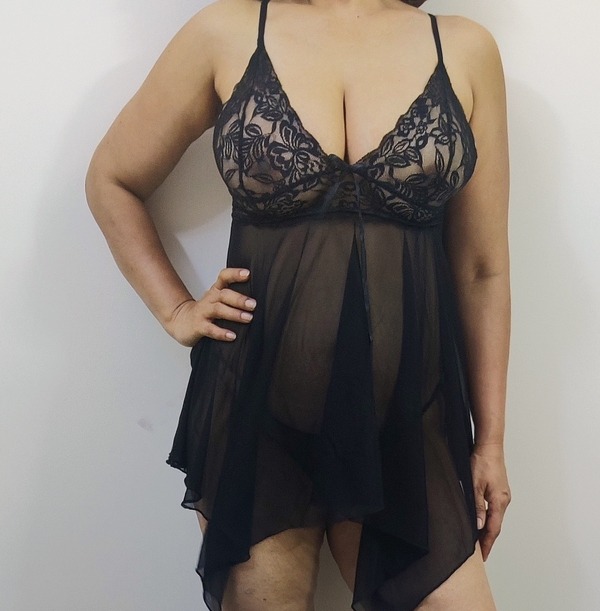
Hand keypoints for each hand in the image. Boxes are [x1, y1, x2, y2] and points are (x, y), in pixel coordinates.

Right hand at [166, 267, 255, 346]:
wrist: (181, 322)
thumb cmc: (207, 312)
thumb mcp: (219, 300)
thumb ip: (235, 298)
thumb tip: (263, 300)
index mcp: (216, 291)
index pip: (224, 277)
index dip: (235, 274)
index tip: (248, 274)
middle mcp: (210, 299)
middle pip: (224, 294)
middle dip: (239, 299)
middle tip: (254, 305)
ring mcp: (203, 312)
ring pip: (218, 309)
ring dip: (234, 314)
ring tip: (248, 318)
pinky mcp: (198, 326)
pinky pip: (210, 329)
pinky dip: (221, 332)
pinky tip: (232, 336)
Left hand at [470, 442, 510, 560]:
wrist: (490, 446)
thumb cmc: (482, 461)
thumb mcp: (475, 484)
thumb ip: (477, 505)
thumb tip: (478, 525)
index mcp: (499, 501)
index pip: (493, 529)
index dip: (487, 543)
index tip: (483, 556)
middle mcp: (504, 500)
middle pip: (496, 525)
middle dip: (488, 539)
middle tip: (480, 552)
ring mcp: (503, 495)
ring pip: (496, 517)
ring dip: (489, 529)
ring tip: (479, 540)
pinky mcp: (500, 490)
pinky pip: (495, 509)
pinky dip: (490, 518)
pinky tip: (483, 520)